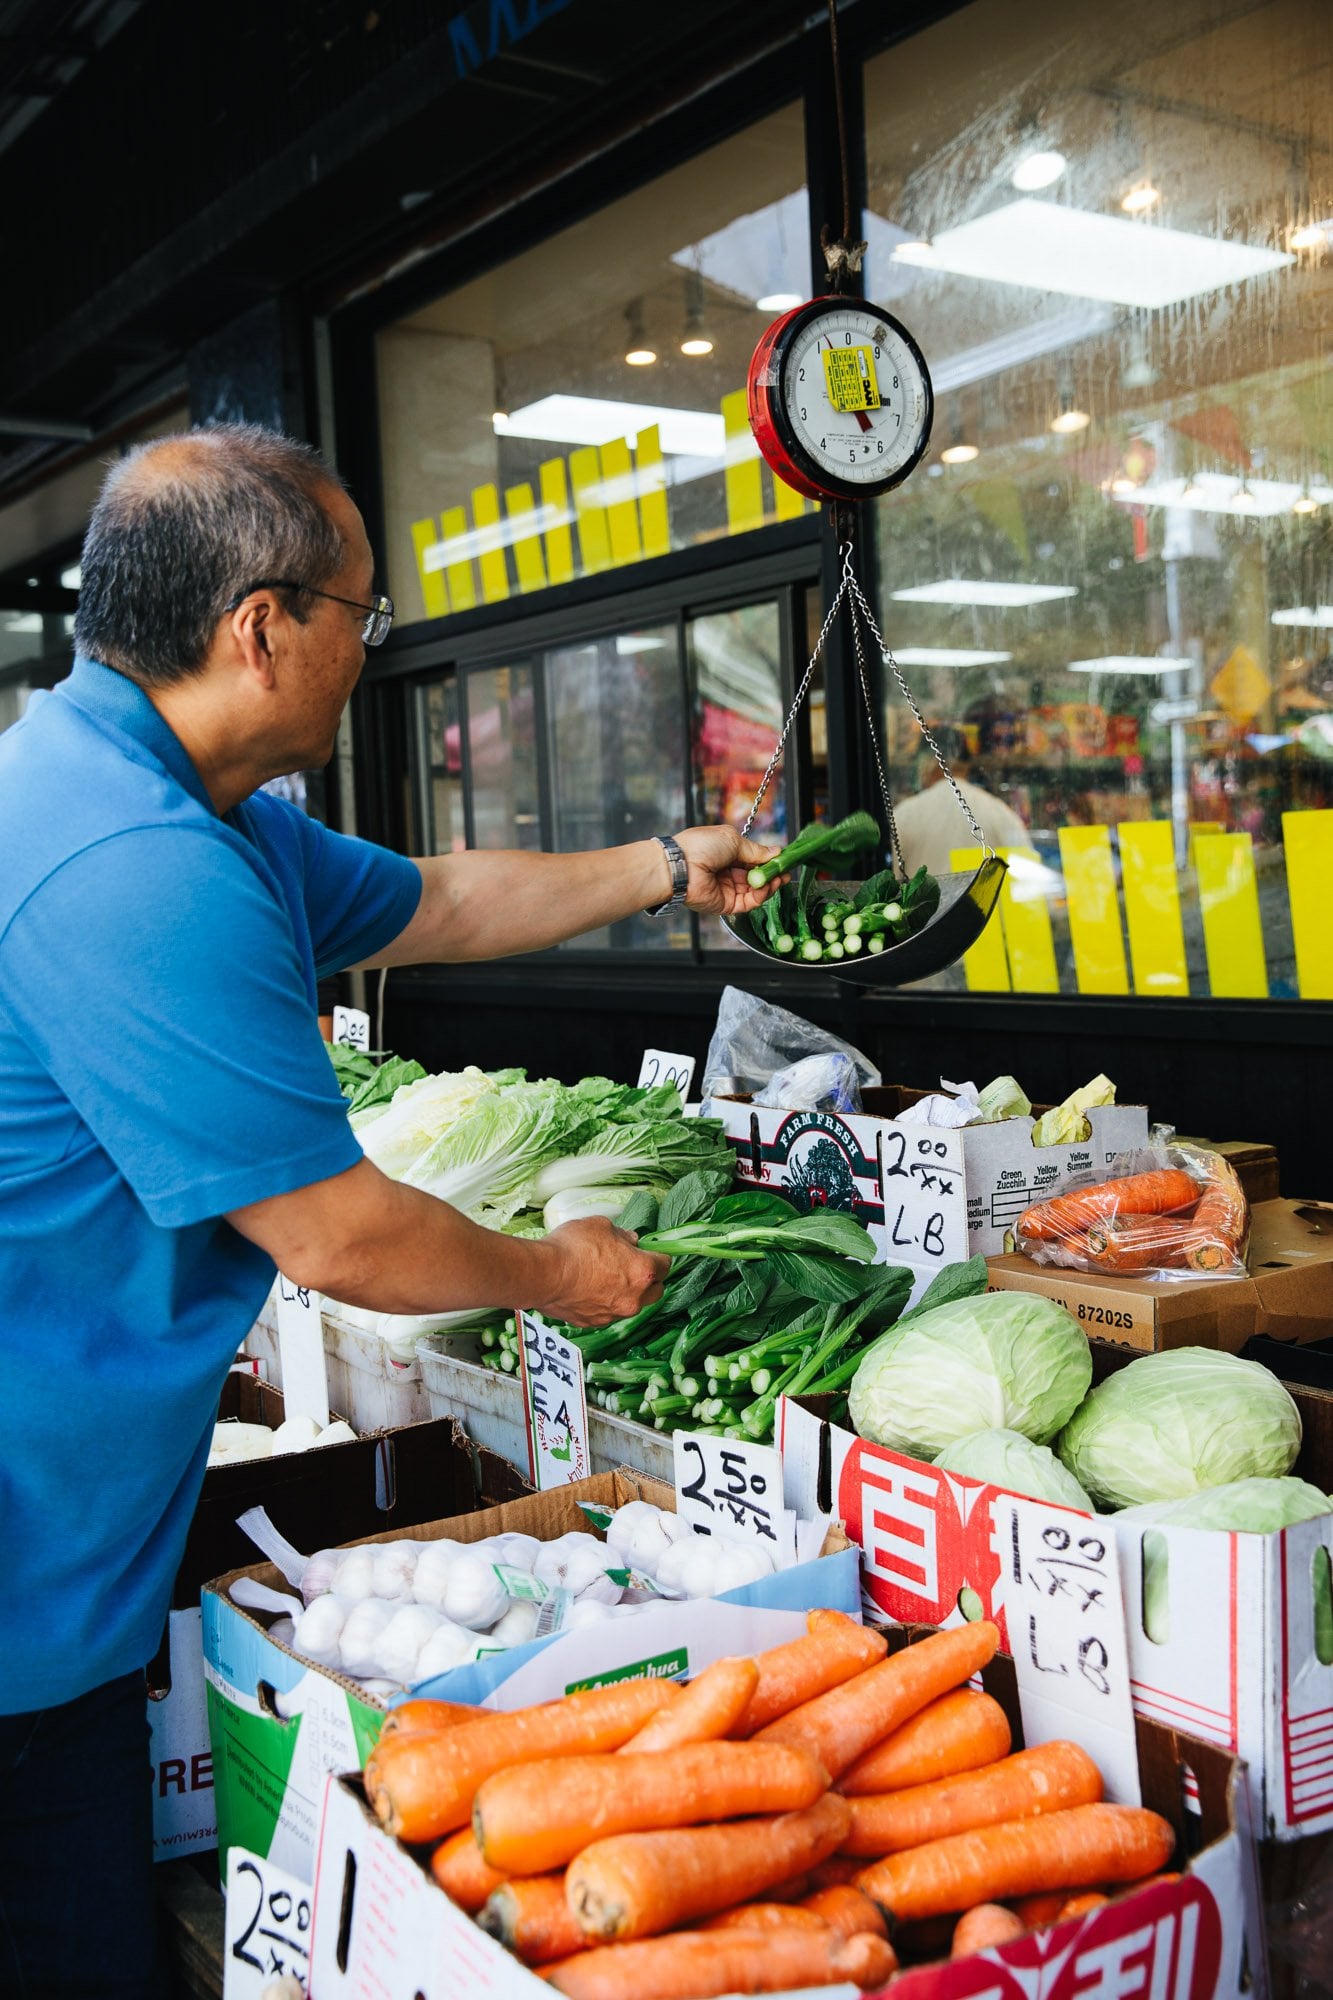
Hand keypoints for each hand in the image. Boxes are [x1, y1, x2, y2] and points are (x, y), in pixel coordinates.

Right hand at [535, 1217, 670, 1326]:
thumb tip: (629, 1240)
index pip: (666, 1264)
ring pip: (630, 1304)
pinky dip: (603, 1302)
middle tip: (631, 1265)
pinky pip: (606, 1312)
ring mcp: (613, 1314)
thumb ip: (622, 1234)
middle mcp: (633, 1298)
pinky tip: (587, 1289)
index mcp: (642, 1271)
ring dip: (625, 1292)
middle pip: (656, 1291)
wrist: (543, 1275)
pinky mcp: (593, 1322)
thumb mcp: (601, 1226)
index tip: (648, 1251)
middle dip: (648, 1279)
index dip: (657, 1255)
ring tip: (604, 1276)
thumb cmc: (572, 1248)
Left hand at [672, 825, 787, 916]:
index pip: (754, 859)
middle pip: (757, 876)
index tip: (784, 861)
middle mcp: (728, 871)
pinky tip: (765, 887)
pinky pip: (749, 902)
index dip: (769, 861)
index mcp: (728, 853)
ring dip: (770, 885)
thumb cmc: (701, 847)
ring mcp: (728, 889)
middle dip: (773, 874)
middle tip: (785, 873)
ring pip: (756, 890)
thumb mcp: (733, 840)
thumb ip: (756, 850)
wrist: (680, 867)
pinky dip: (760, 896)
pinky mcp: (727, 904)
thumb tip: (776, 852)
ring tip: (777, 879)